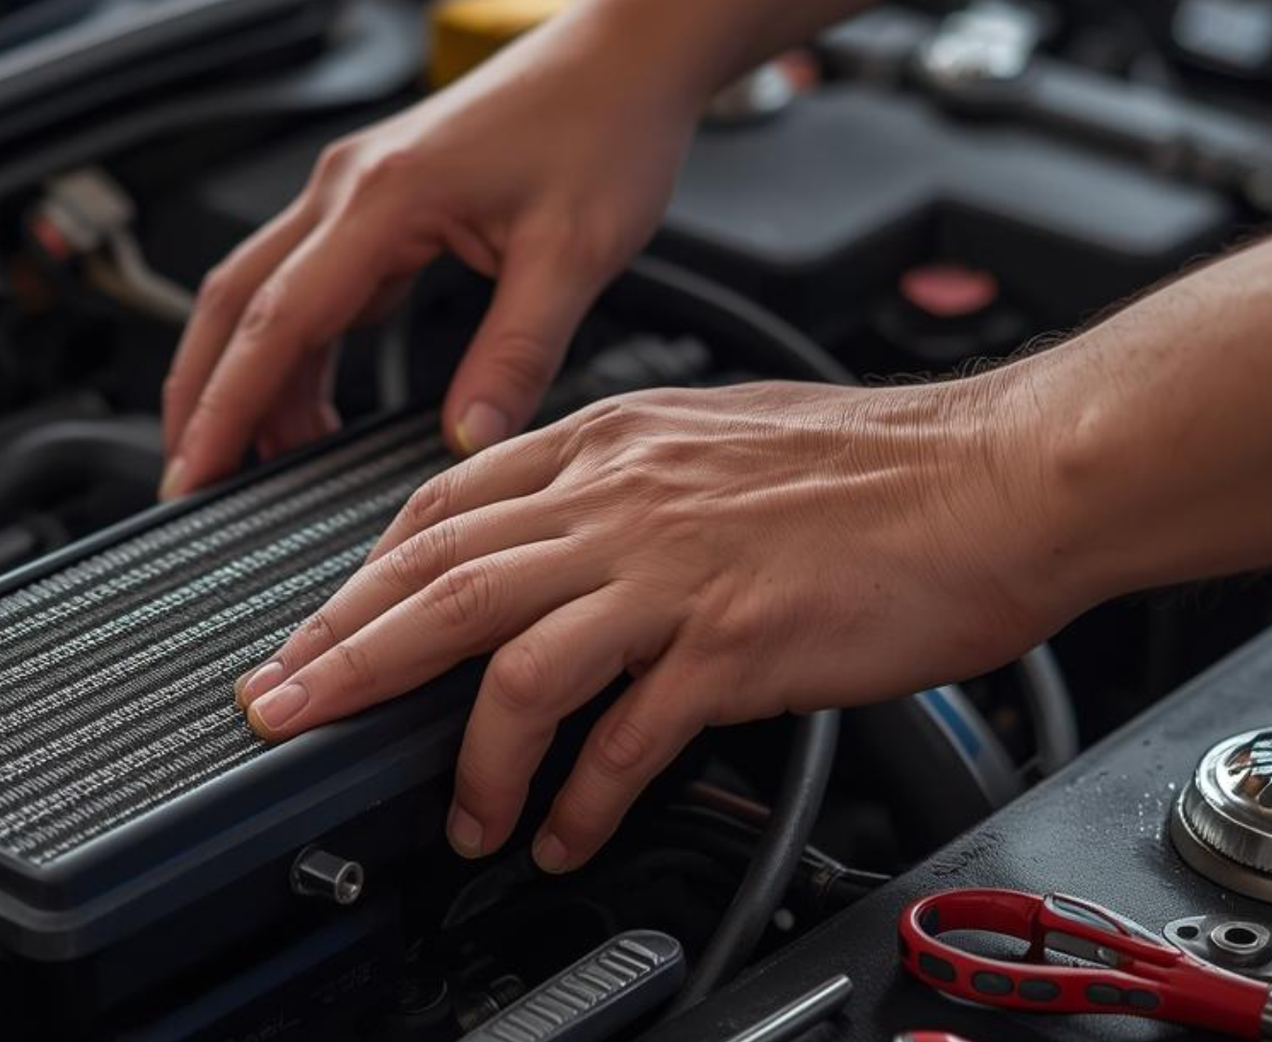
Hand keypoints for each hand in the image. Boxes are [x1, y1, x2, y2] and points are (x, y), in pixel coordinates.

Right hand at [160, 0, 708, 495]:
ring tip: (263, 462)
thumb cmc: (606, 125)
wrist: (626, 52)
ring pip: (262, 294)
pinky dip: (295, 349)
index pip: (275, 319)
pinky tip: (313, 403)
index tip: (198, 472)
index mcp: (382, 196)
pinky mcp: (374, 199)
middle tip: (195, 480)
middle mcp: (346, 186)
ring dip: (250, 377)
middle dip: (202, 396)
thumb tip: (468, 440)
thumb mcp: (575, 254)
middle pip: (232, 302)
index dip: (228, 406)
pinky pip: (307, 284)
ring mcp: (352, 189)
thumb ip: (515, 355)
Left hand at [234, 372, 1073, 872]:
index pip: (441, 510)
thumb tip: (553, 529)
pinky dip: (580, 798)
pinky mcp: (730, 643)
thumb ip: (619, 481)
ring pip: (507, 662)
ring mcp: (667, 570)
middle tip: (279, 708)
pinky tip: (564, 833)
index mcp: (605, 443)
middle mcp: (617, 499)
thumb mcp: (708, 438)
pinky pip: (622, 735)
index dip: (362, 576)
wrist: (993, 476)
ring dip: (463, 753)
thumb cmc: (869, 464)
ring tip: (450, 815)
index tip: (318, 626)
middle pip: (436, 581)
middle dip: (340, 655)